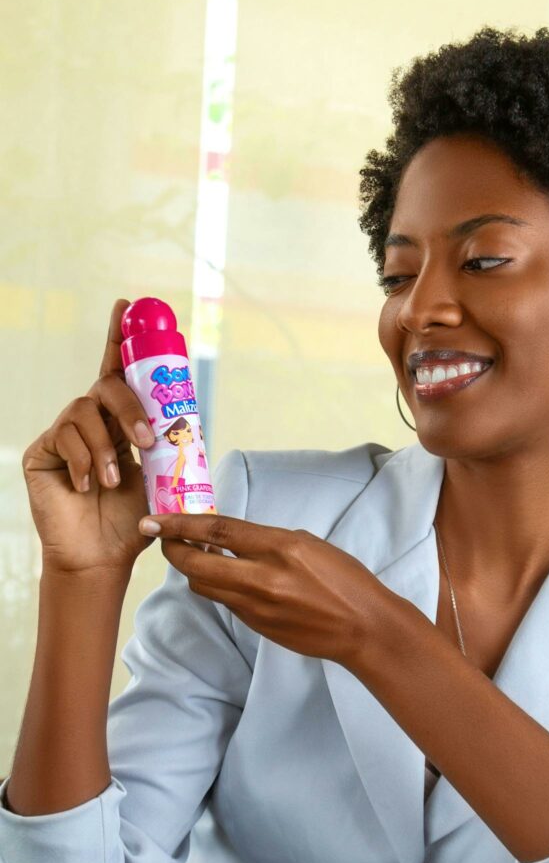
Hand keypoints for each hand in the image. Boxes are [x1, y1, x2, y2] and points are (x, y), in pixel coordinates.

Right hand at [22, 299, 158, 577]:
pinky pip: (64, 438)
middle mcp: (92, 420)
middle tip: (147, 443)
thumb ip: (168, 450)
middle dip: (131, 408)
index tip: (129, 305)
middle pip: (106, 386)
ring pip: (85, 412)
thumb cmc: (134, 521)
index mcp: (122, 421)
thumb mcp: (161, 480)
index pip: (121, 372)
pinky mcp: (42, 451)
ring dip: (107, 448)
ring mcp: (64, 434)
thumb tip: (192, 427)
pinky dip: (84, 463)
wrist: (103, 557)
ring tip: (114, 482)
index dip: (122, 337)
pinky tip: (89, 488)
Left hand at [140, 513, 399, 667]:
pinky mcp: (256, 626)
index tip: (155, 519)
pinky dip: (218, 586)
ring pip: (204, 586)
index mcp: (280, 548)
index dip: (181, 524)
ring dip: (193, 570)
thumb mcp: (309, 544)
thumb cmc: (345, 580)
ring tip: (196, 555)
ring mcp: (256, 606)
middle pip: (197, 564)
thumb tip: (234, 539)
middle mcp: (262, 578)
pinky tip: (226, 577)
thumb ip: (269, 542)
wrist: (363, 627)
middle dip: (173, 550)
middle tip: (164, 539)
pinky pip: (225, 602)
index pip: (218, 530)